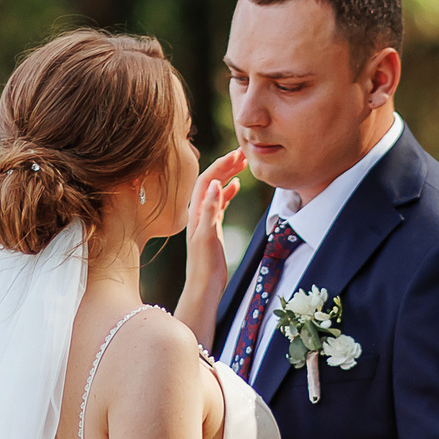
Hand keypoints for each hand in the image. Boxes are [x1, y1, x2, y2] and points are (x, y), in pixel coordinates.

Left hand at [182, 146, 246, 309]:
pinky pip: (219, 203)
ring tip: (242, 164)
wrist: (203, 286)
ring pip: (216, 190)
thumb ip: (210, 209)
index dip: (221, 165)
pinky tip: (236, 186)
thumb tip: (215, 183)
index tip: (237, 154)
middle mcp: (198, 212)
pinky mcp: (212, 227)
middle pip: (210, 181)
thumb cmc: (205, 265)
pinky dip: (227, 192)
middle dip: (226, 165)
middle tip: (243, 153)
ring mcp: (204, 219)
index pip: (206, 180)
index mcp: (195, 212)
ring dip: (227, 175)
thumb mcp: (208, 235)